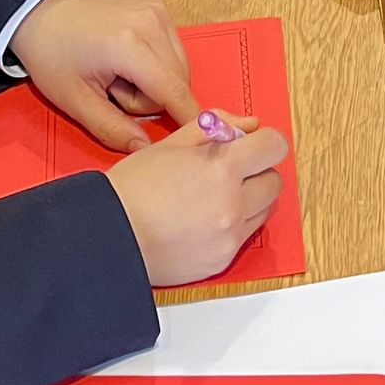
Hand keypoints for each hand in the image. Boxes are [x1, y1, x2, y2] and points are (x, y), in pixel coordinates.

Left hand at [8, 0, 202, 150]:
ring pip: (179, 65)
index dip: (187, 117)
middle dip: (151, 98)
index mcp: (130, 45)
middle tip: (113, 90)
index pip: (174, 91)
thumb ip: (113, 130)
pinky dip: (155, 60)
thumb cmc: (52, 55)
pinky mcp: (157, 5)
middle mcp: (151, 21)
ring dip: (155, 80)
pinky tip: (127, 56)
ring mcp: (156, 9)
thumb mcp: (76, 102)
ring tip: (118, 72)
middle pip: (178, 81)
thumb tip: (145, 148)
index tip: (198, 135)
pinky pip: (172, 47)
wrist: (40, 14)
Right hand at [104, 119, 288, 284]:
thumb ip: (215, 127)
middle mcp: (233, 203)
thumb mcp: (170, 144)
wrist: (110, 238)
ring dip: (250, 199)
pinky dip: (234, 225)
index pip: (274, 146)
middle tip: (228, 171)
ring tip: (213, 197)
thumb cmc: (132, 190)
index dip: (263, 141)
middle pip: (274, 180)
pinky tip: (205, 219)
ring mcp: (230, 235)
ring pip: (264, 210)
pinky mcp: (223, 259)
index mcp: (222, 168)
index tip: (250, 144)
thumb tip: (247, 124)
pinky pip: (245, 235)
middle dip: (257, 171)